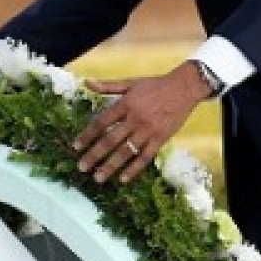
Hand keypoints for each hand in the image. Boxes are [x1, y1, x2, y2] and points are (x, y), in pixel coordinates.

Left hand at [73, 61, 211, 183]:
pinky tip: (123, 179)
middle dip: (94, 155)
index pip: (101, 122)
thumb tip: (86, 83)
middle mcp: (135, 118)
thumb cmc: (155, 85)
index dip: (87, 135)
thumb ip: (108, 86)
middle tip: (81, 167)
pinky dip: (134, 169)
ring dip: (110, 166)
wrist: (184, 88)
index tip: (75, 147)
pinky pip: (145, 157)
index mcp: (125, 104)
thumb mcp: (131, 82)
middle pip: (110, 140)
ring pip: (126, 152)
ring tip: (98, 178)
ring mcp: (148, 130)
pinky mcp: (160, 139)